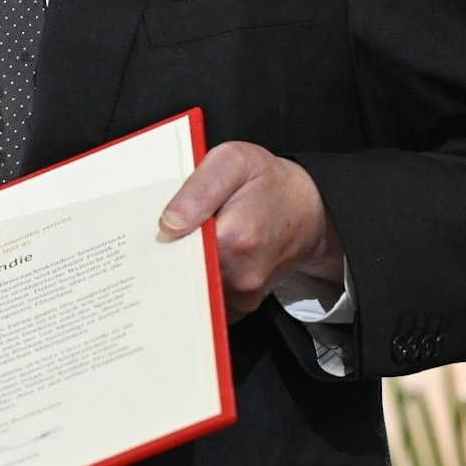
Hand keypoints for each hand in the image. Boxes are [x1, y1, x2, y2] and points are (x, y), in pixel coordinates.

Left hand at [157, 140, 343, 318]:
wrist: (307, 207)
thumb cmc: (267, 180)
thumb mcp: (233, 161)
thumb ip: (199, 189)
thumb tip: (169, 223)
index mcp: (235, 238)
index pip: (177, 253)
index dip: (162, 241)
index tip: (157, 229)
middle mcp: (242, 275)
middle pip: (183, 275)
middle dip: (172, 255)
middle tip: (174, 232)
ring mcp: (245, 294)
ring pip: (194, 291)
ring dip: (187, 270)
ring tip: (195, 242)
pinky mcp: (244, 304)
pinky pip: (209, 301)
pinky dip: (201, 284)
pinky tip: (205, 259)